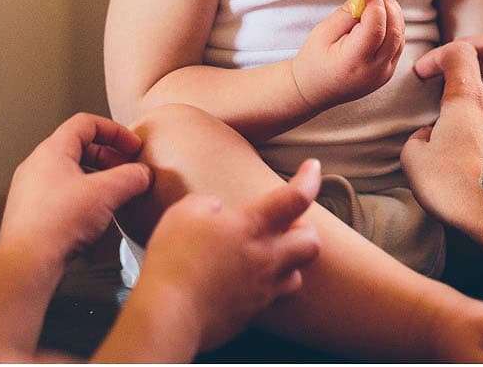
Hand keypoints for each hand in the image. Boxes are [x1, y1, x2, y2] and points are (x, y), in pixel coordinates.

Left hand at [0, 113, 152, 270]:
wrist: (28, 261)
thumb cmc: (58, 223)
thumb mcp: (106, 193)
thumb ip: (131, 177)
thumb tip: (144, 174)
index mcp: (52, 150)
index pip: (86, 123)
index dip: (115, 131)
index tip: (133, 146)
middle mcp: (37, 165)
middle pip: (79, 147)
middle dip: (109, 156)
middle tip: (128, 170)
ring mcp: (31, 189)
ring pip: (70, 172)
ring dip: (97, 178)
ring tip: (116, 193)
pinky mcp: (31, 213)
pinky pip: (62, 193)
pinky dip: (83, 195)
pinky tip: (96, 214)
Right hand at [130, 159, 323, 351]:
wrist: (169, 315)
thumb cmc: (174, 260)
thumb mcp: (184, 212)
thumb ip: (207, 203)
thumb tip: (216, 210)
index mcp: (252, 227)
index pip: (296, 198)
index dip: (310, 179)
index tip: (313, 167)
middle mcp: (265, 258)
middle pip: (311, 242)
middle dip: (304, 229)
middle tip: (286, 224)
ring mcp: (261, 289)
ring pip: (298, 274)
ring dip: (290, 261)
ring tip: (269, 254)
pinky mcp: (251, 314)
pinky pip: (272, 297)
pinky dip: (267, 285)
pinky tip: (246, 280)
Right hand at [290, 0, 405, 109]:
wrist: (313, 92)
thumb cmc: (312, 63)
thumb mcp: (322, 33)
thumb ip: (346, 14)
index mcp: (354, 63)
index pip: (376, 28)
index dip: (376, 4)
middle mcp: (374, 71)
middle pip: (394, 32)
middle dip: (388, 5)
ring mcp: (384, 74)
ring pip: (399, 37)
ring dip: (393, 13)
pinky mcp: (387, 72)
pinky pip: (397, 44)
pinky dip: (393, 25)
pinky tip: (381, 13)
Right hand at [402, 36, 482, 231]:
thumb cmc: (455, 187)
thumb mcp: (415, 161)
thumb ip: (417, 140)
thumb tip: (428, 137)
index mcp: (468, 98)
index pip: (458, 51)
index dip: (437, 55)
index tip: (422, 75)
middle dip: (481, 46)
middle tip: (462, 57)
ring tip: (464, 102)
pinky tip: (476, 136)